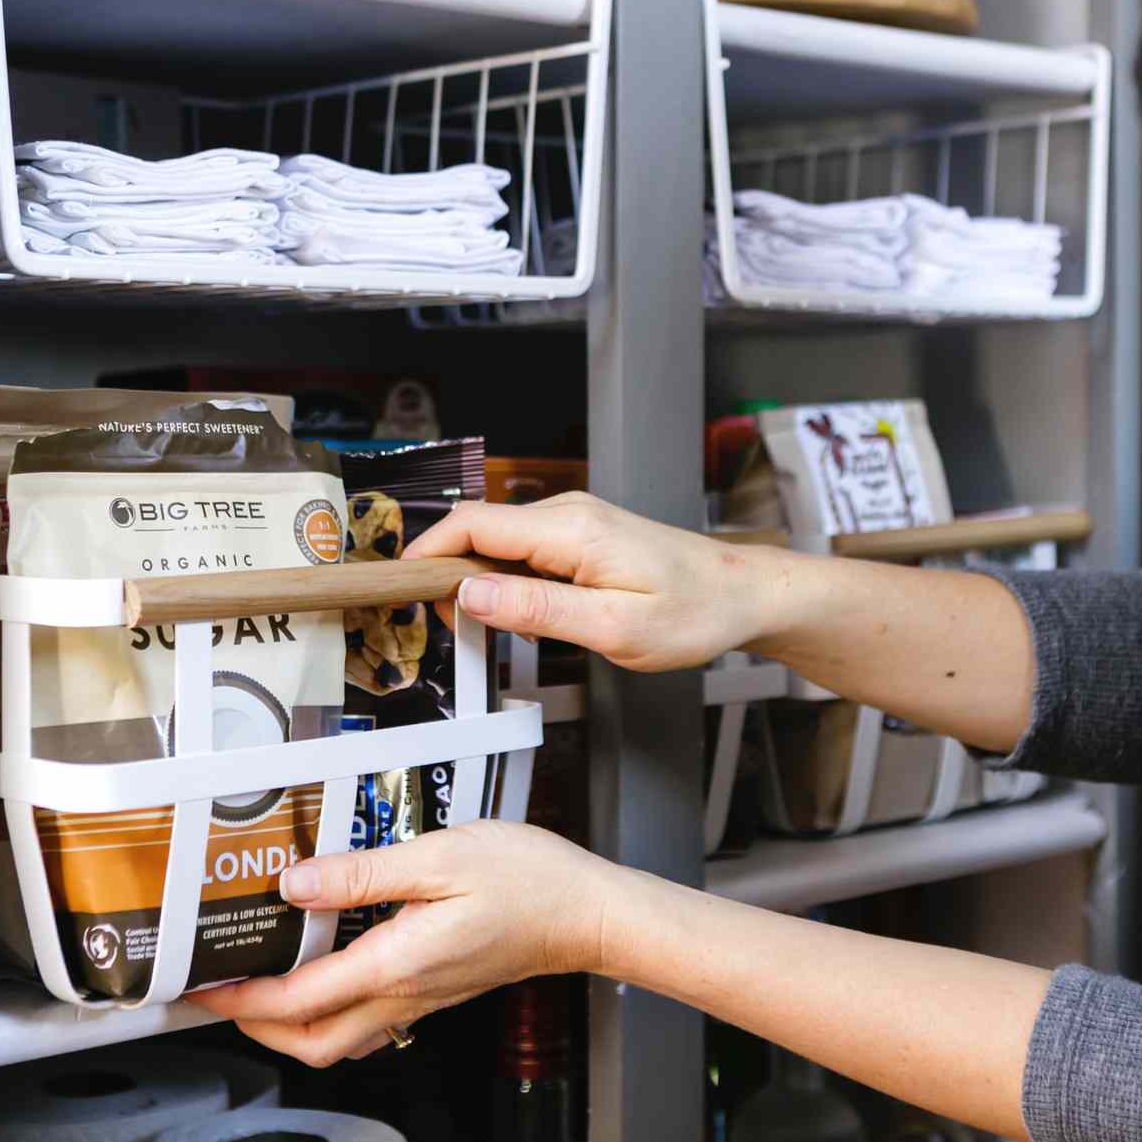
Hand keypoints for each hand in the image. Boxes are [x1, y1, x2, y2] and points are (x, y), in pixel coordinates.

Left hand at [197, 823, 616, 1065]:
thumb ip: (362, 874)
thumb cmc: (527, 880)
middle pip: (310, 1043)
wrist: (586, 913)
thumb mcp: (440, 856)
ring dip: (288, 1027)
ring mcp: (421, 1001)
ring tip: (258, 985)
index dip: (239, 1000)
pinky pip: (368, 1024)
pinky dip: (329, 1014)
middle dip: (254, 1028)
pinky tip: (324, 976)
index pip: (298, 1001)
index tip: (199, 987)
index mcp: (396, 965)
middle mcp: (403, 995)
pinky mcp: (435, 994)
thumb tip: (295, 886)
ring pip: (338, 1041)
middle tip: (217, 992)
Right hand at [405, 492, 768, 669]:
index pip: (471, 525)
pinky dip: (501, 580)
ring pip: (496, 543)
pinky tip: (509, 615)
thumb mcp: (613, 628)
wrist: (743, 594)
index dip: (425, 555)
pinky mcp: (580, 536)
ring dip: (472, 580)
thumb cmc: (693, 613)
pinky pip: (521, 551)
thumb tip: (470, 594)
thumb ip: (537, 610)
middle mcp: (566, 513)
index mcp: (569, 529)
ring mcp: (573, 521)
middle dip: (441, 572)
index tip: (398, 591)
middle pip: (476, 531)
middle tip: (429, 625)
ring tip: (466, 628)